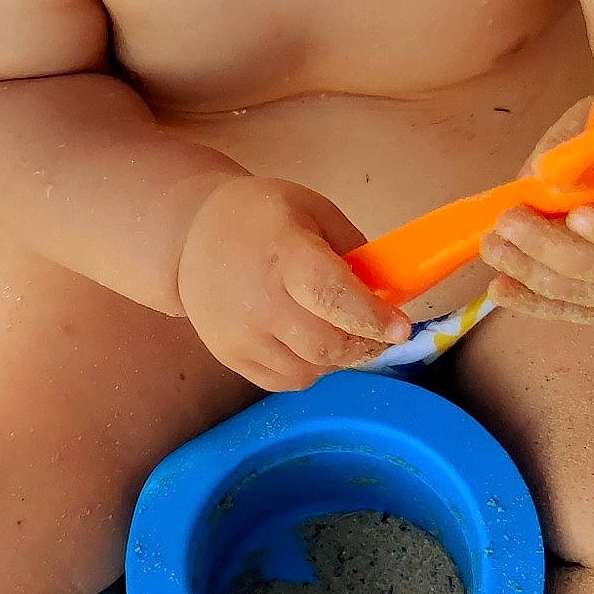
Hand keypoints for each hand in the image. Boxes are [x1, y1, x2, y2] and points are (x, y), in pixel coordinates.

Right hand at [177, 176, 411, 391]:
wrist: (192, 234)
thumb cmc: (262, 217)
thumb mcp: (313, 211)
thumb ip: (354, 250)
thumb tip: (389, 292)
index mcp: (284, 255)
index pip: (332, 295)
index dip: (372, 317)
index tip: (402, 328)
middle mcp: (260, 301)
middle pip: (325, 345)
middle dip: (364, 344)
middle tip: (379, 333)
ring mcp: (241, 335)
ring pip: (309, 370)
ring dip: (338, 359)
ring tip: (339, 332)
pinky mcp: (229, 357)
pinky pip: (285, 381)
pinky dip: (310, 369)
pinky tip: (308, 343)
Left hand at [479, 101, 593, 321]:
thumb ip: (578, 146)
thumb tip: (539, 181)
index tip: (575, 216)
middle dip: (549, 249)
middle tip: (506, 224)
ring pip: (587, 295)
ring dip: (533, 275)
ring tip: (494, 248)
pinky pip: (576, 311)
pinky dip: (535, 302)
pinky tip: (501, 289)